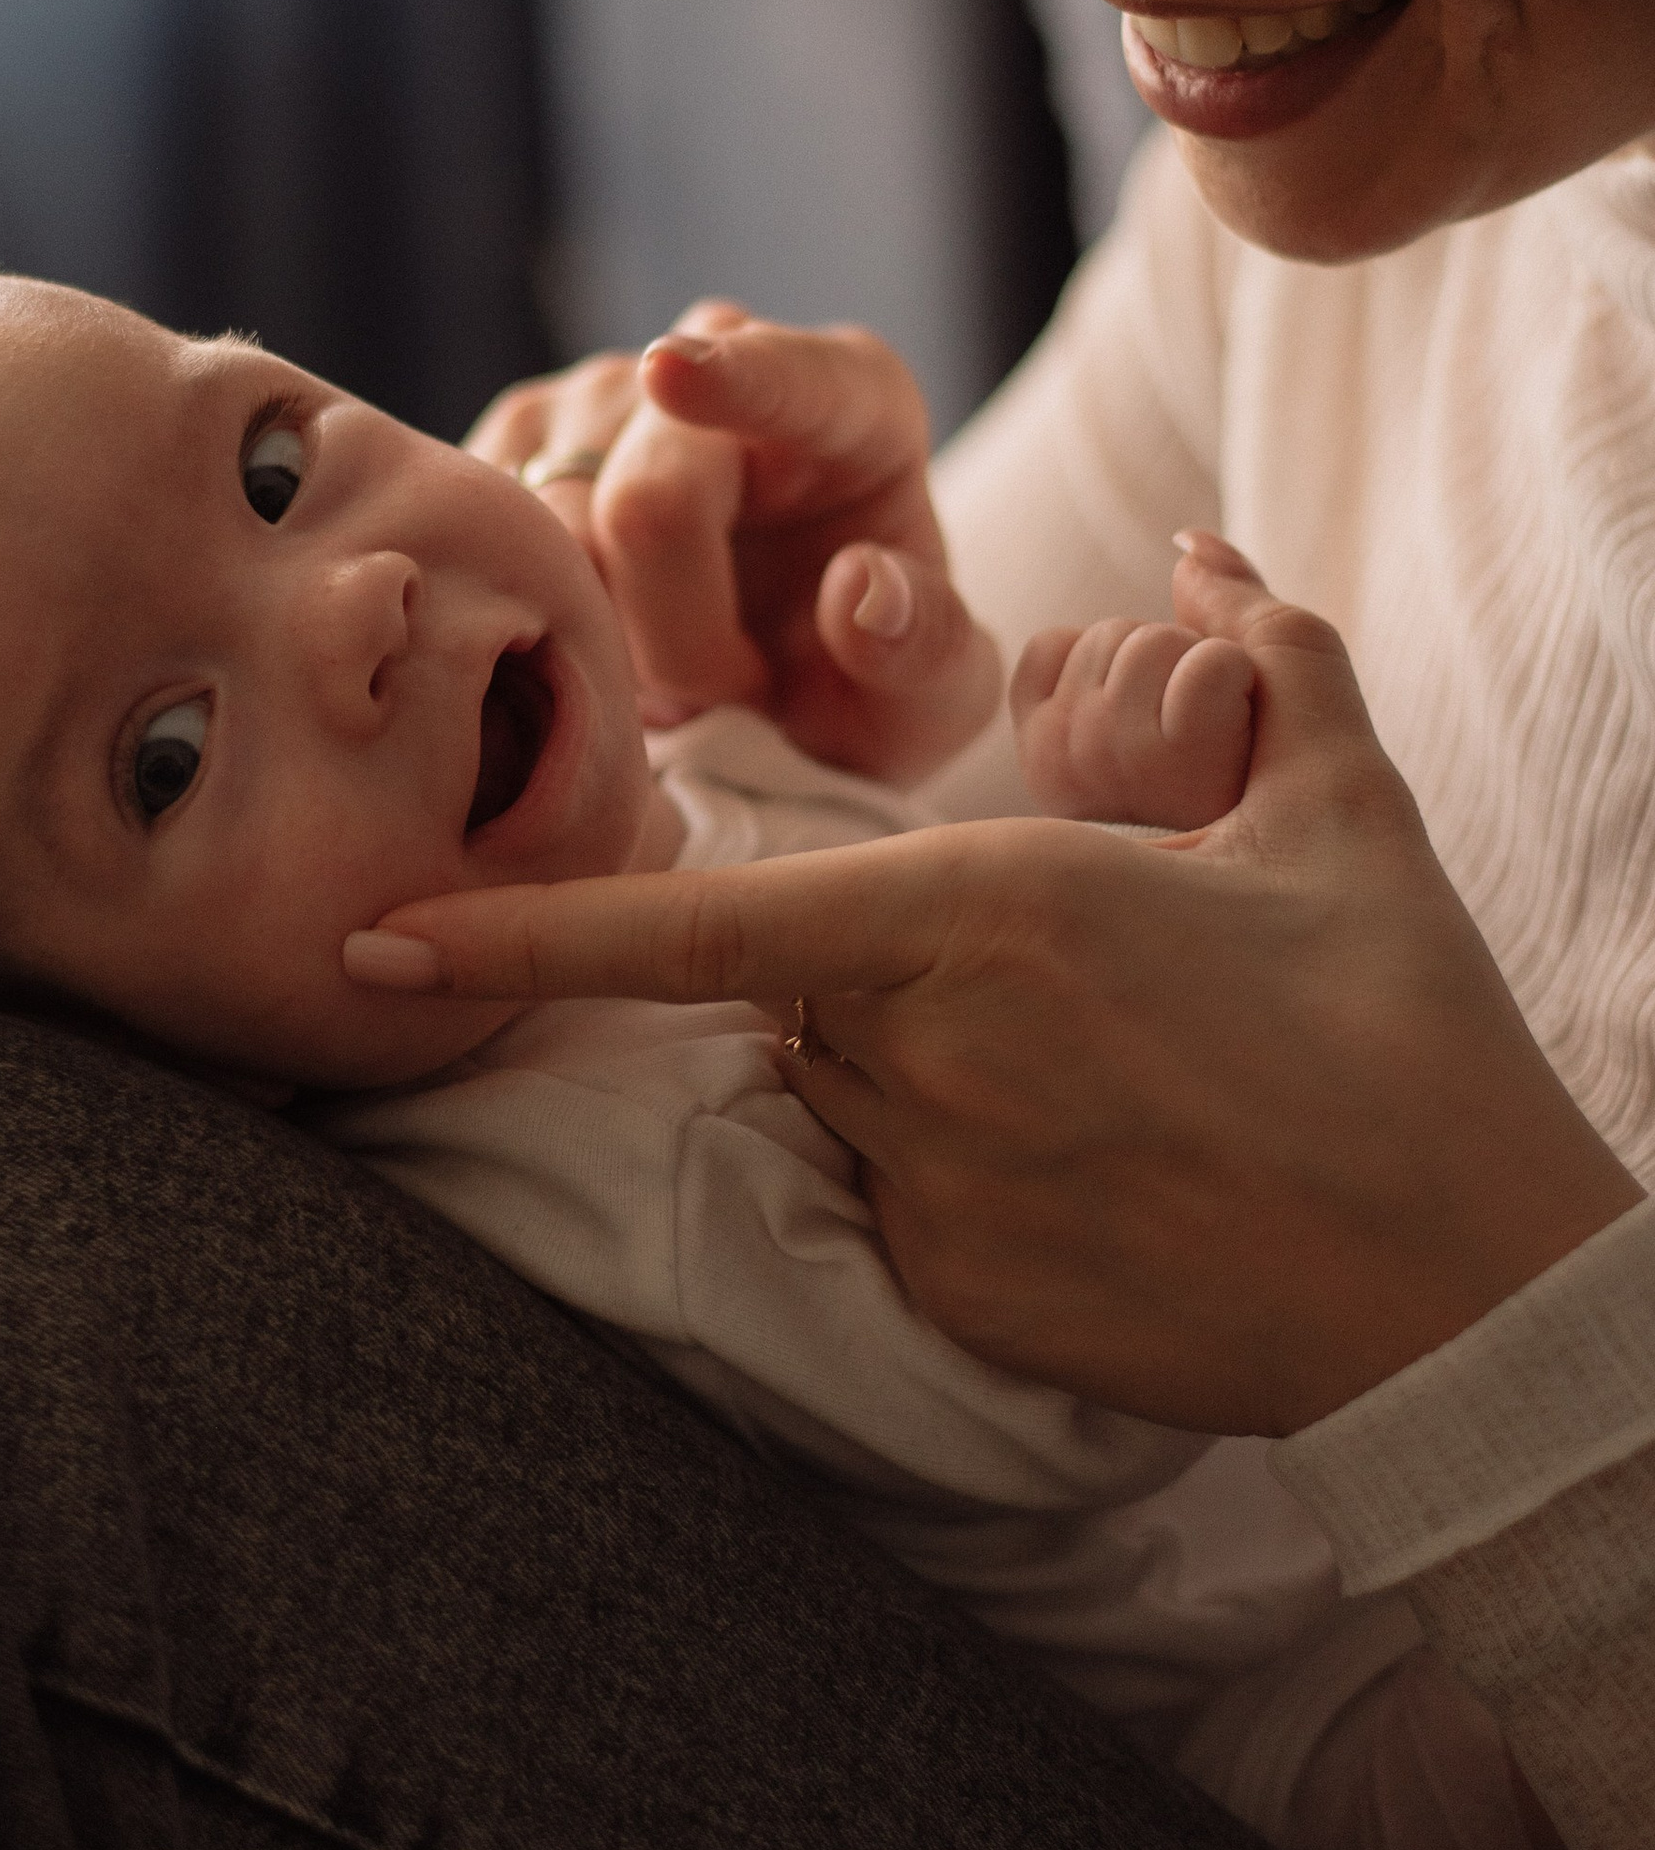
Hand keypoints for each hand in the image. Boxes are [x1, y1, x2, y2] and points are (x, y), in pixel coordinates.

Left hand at [347, 539, 1642, 1433]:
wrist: (1472, 1286)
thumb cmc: (1402, 1033)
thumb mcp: (1341, 814)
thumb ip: (1256, 656)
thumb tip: (1207, 548)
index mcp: (974, 914)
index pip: (692, 924)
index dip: (520, 933)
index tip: (375, 943)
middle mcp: (921, 1057)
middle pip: (802, 998)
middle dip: (880, 979)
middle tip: (1069, 999)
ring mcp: (931, 1193)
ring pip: (846, 1104)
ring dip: (924, 1081)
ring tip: (1110, 1091)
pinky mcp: (957, 1301)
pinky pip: (901, 1212)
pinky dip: (967, 1185)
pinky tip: (1110, 1185)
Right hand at [468, 302, 999, 781]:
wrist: (770, 681)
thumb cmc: (862, 674)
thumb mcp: (934, 697)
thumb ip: (925, 650)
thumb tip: (859, 586)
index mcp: (850, 394)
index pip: (785, 377)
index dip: (732, 378)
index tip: (670, 375)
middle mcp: (717, 354)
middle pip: (647, 507)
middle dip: (678, 646)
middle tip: (728, 699)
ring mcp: (601, 393)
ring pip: (554, 538)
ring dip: (605, 649)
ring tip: (669, 685)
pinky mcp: (511, 442)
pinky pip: (489, 549)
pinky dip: (535, 628)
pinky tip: (596, 653)